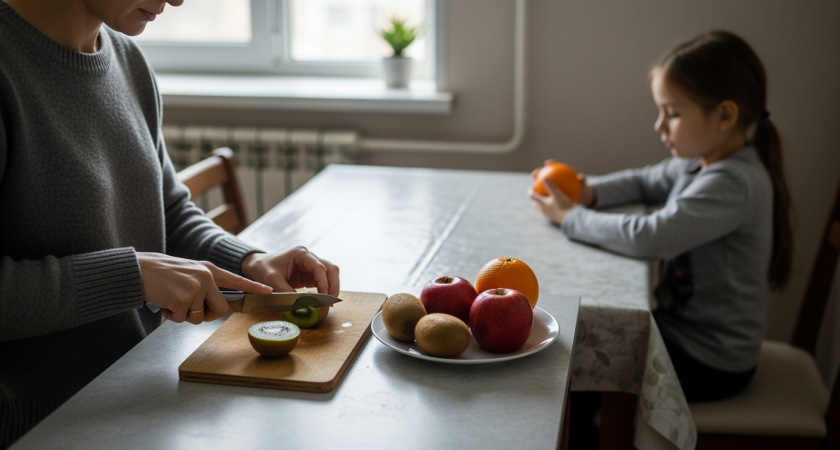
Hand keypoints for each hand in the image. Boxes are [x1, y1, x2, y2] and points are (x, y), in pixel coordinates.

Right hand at [137, 252, 272, 323]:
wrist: (139, 270)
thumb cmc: (163, 275)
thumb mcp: (190, 273)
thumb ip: (205, 285)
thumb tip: (216, 306)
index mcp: (209, 270)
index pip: (237, 280)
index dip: (253, 287)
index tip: (269, 291)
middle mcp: (206, 277)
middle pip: (221, 309)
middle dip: (206, 315)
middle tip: (188, 307)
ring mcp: (196, 287)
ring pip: (200, 318)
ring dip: (184, 315)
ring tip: (172, 299)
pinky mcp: (183, 299)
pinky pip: (182, 319)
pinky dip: (170, 316)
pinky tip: (163, 301)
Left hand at [240, 246, 339, 296]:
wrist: (256, 266)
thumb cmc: (262, 268)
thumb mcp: (271, 280)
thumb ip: (286, 291)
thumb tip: (301, 304)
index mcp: (301, 254)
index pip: (319, 267)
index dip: (324, 282)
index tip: (324, 296)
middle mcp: (309, 258)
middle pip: (330, 269)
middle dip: (333, 285)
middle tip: (331, 301)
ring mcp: (310, 266)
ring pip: (330, 275)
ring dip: (332, 288)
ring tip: (329, 303)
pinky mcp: (309, 275)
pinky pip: (323, 282)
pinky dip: (325, 291)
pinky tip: (323, 302)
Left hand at [528, 179, 574, 224]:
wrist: (571, 219)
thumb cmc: (563, 206)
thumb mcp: (557, 194)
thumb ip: (551, 186)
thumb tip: (545, 177)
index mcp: (541, 203)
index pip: (532, 196)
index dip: (530, 190)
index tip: (532, 186)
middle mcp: (543, 210)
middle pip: (535, 202)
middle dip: (535, 197)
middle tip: (537, 191)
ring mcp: (548, 214)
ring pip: (541, 207)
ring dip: (541, 202)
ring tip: (545, 197)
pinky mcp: (554, 217)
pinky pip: (549, 210)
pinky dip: (550, 205)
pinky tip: (556, 203)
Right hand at [532, 159, 595, 206]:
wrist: (581, 199)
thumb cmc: (583, 191)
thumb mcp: (583, 186)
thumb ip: (582, 181)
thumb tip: (581, 176)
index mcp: (562, 173)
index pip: (555, 165)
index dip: (551, 163)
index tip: (547, 163)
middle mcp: (555, 179)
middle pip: (545, 173)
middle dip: (538, 172)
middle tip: (535, 174)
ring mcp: (553, 186)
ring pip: (542, 184)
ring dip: (536, 184)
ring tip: (532, 187)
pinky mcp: (551, 193)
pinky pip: (545, 193)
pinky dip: (541, 195)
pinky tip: (538, 199)